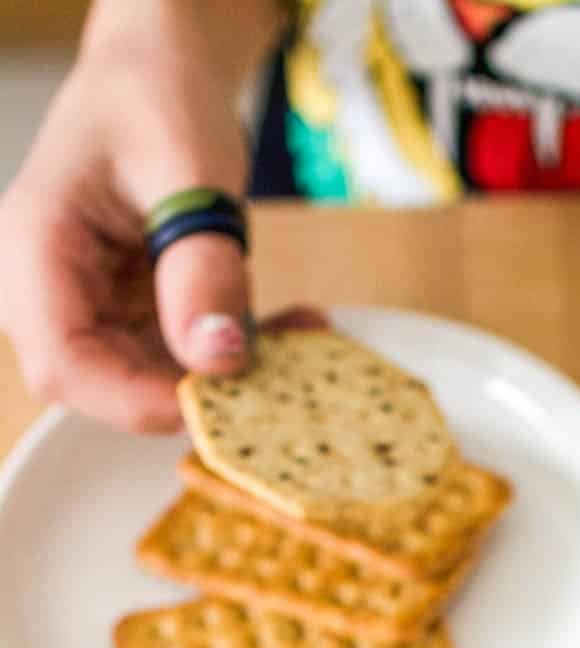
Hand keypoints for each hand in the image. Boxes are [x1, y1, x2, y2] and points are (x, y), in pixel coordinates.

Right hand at [0, 1, 277, 431]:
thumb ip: (201, 264)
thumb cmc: (156, 95)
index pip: (64, 365)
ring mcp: (94, 308)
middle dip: (197, 391)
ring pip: (155, 382)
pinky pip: (184, 360)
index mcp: (38, 249)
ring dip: (230, 378)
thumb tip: (218, 358)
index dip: (135, 401)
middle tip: (284, 370)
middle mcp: (54, 291)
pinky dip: (239, 354)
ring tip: (301, 335)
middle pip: (107, 388)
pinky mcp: (135, 317)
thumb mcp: (188, 168)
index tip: (217, 400)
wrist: (161, 74)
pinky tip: (293, 327)